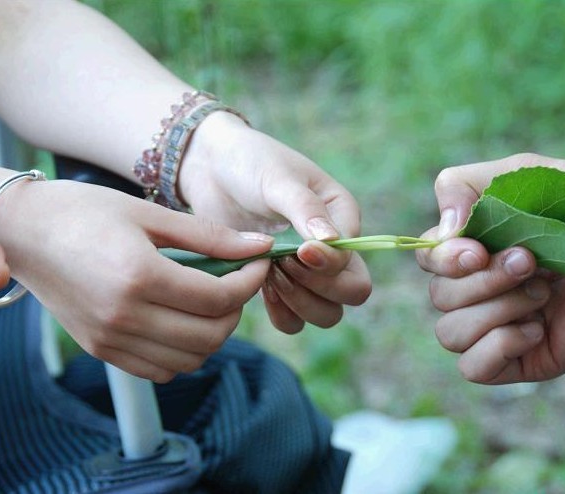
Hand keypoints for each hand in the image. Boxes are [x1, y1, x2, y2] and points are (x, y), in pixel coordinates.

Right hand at [0, 179, 273, 381]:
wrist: (22, 232)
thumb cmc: (83, 211)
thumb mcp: (149, 213)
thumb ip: (209, 235)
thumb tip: (260, 246)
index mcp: (139, 276)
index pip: (218, 298)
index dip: (250, 281)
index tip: (258, 262)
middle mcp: (124, 316)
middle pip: (211, 335)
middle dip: (236, 309)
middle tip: (235, 280)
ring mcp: (110, 339)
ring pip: (191, 359)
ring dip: (213, 333)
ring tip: (208, 299)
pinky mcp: (101, 350)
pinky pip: (161, 370)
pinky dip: (183, 352)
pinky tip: (181, 319)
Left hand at [179, 113, 371, 332]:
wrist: (212, 169)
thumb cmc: (250, 163)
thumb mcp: (279, 179)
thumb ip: (305, 209)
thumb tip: (332, 242)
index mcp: (342, 217)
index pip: (352, 261)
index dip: (327, 265)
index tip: (296, 251)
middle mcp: (333, 248)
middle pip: (350, 294)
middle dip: (316, 288)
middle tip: (281, 265)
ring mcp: (308, 271)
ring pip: (326, 314)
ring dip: (299, 304)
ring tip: (269, 274)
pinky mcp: (280, 285)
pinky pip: (294, 320)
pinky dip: (280, 313)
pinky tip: (260, 288)